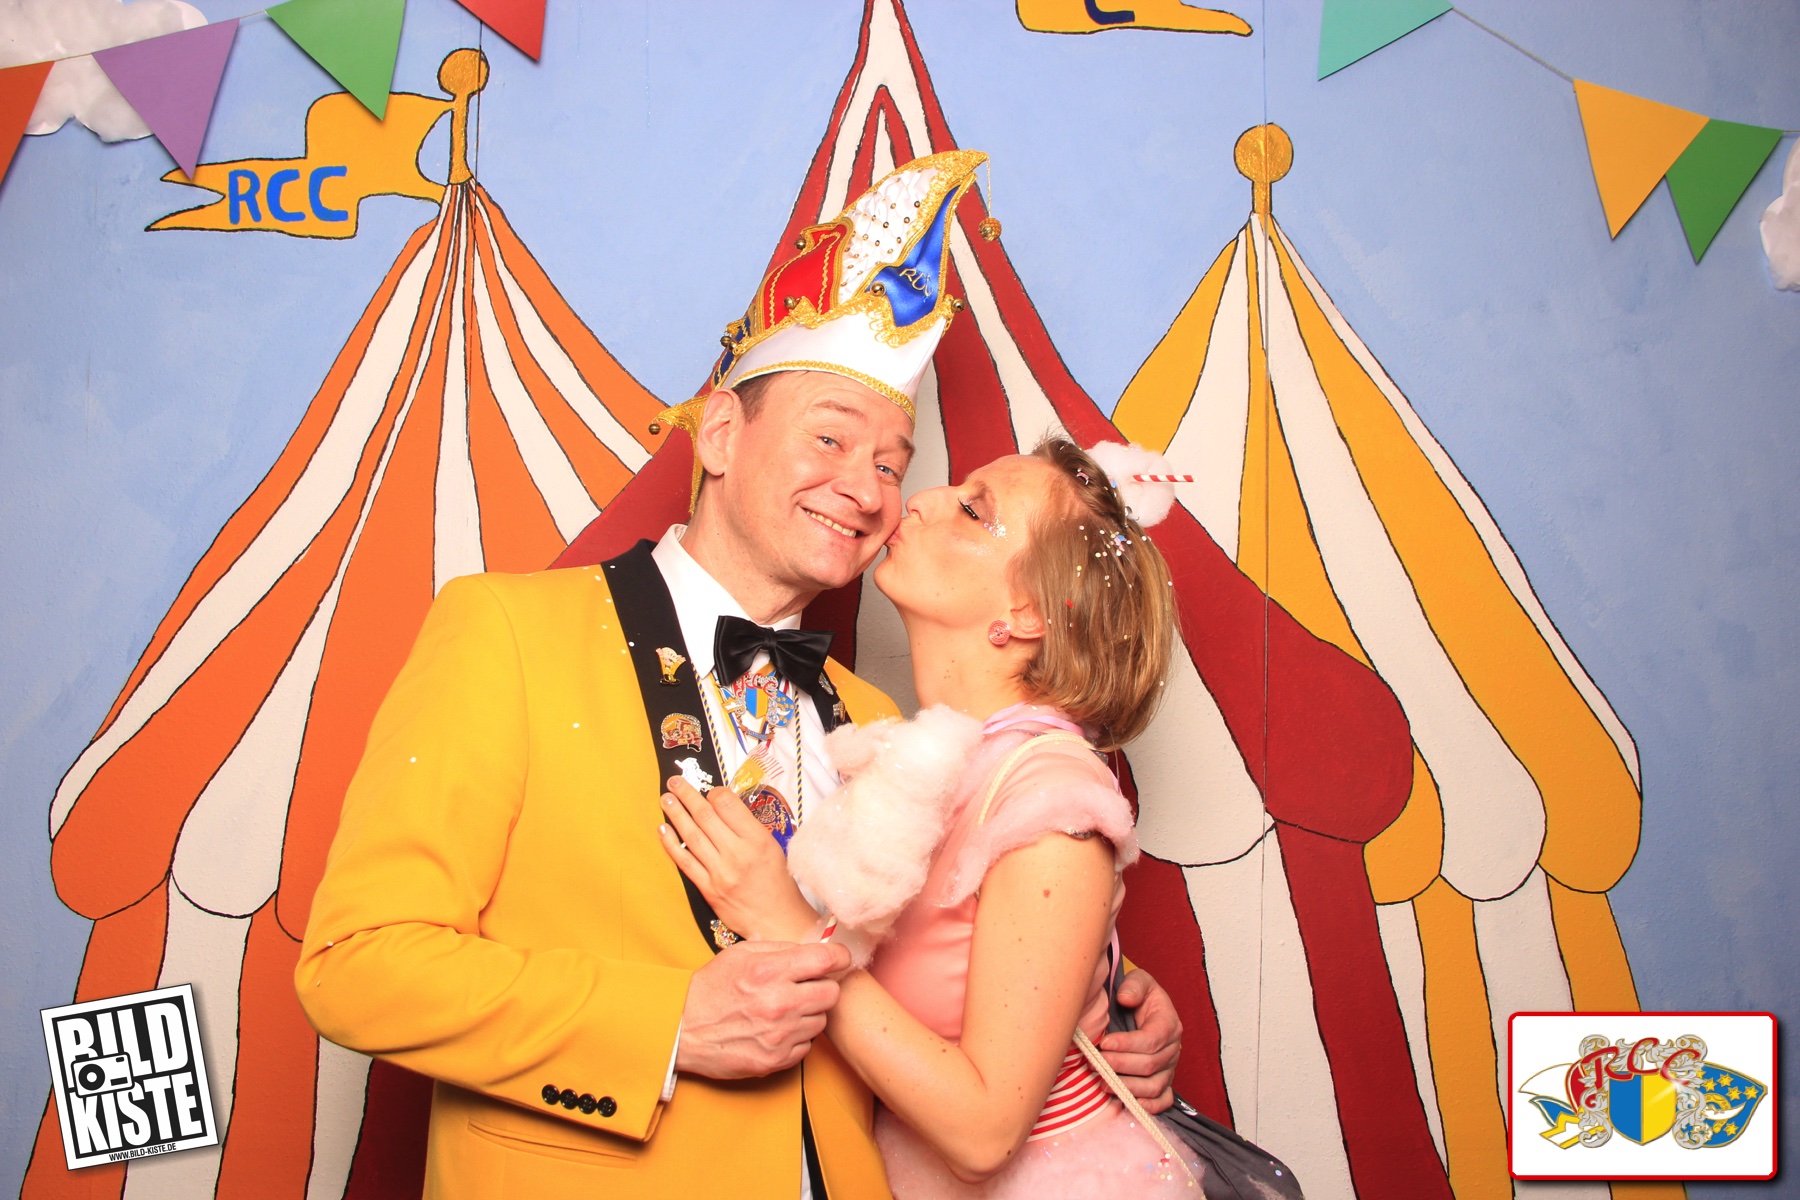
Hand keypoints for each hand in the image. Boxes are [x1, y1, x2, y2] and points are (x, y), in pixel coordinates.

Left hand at [659, 775, 819, 941]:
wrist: (777, 920)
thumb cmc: (777, 882)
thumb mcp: (772, 847)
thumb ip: (748, 827)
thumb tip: (722, 805)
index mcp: (757, 839)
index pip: (728, 805)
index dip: (714, 792)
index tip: (708, 789)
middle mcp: (737, 854)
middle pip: (706, 817)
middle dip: (687, 795)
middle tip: (674, 781)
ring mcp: (720, 872)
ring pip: (692, 836)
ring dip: (676, 815)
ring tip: (666, 799)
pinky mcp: (709, 889)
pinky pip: (685, 862)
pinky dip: (672, 844)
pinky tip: (663, 829)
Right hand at [676, 940, 851, 1078]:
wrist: (682, 1031)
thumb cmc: (710, 990)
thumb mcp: (740, 955)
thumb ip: (780, 949)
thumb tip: (816, 949)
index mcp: (770, 971)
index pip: (828, 960)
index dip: (839, 958)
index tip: (838, 960)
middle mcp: (779, 1003)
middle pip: (832, 993)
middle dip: (822, 987)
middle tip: (805, 987)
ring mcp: (780, 1035)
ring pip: (821, 1021)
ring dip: (808, 1014)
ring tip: (783, 1011)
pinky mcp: (777, 1060)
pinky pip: (807, 1046)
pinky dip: (796, 1038)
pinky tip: (775, 1030)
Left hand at [1097, 967, 1180, 1113]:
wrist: (1141, 1010)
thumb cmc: (1138, 997)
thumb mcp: (1139, 980)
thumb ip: (1134, 986)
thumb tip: (1126, 999)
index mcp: (1169, 1023)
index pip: (1152, 1040)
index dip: (1127, 1044)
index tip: (1104, 1042)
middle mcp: (1173, 1049)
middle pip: (1150, 1065)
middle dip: (1120, 1065)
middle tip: (1097, 1062)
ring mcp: (1169, 1068)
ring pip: (1154, 1086)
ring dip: (1127, 1087)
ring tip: (1103, 1082)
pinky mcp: (1164, 1083)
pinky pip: (1163, 1100)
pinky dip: (1148, 1106)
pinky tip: (1128, 1102)